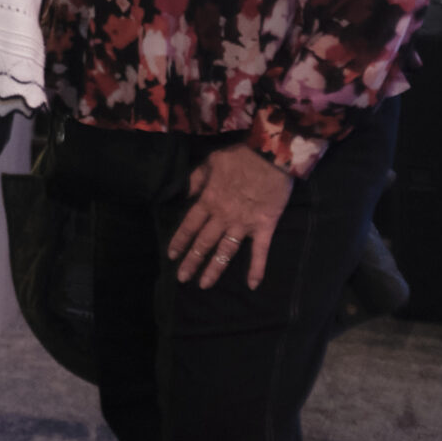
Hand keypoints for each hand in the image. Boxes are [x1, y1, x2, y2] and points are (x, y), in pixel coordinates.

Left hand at [169, 144, 292, 289]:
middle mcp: (222, 216)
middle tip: (181, 278)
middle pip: (203, 243)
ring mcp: (243, 225)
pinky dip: (256, 269)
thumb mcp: (209, 162)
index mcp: (208, 201)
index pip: (189, 226)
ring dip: (214, 270)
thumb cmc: (239, 156)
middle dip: (191, 261)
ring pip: (225, 251)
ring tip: (204, 285)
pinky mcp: (264, 227)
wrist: (270, 155)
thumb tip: (184, 194)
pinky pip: (260, 252)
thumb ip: (196, 179)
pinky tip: (252, 285)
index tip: (171, 255)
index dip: (179, 241)